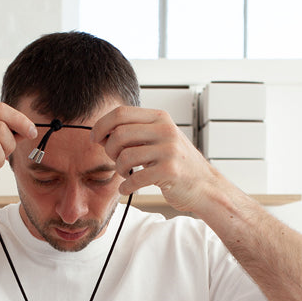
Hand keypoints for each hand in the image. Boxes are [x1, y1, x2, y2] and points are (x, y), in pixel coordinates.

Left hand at [90, 106, 214, 211]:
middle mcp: (165, 130)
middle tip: (116, 161)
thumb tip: (101, 134)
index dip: (102, 125)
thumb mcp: (159, 139)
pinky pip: (135, 178)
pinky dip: (126, 186)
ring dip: (119, 170)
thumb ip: (135, 133)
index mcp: (160, 118)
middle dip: (110, 150)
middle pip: (119, 134)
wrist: (205, 186)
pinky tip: (128, 188)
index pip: (121, 113)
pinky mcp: (169, 171)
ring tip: (127, 174)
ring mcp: (169, 150)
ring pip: (125, 157)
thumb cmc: (177, 164)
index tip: (96, 138)